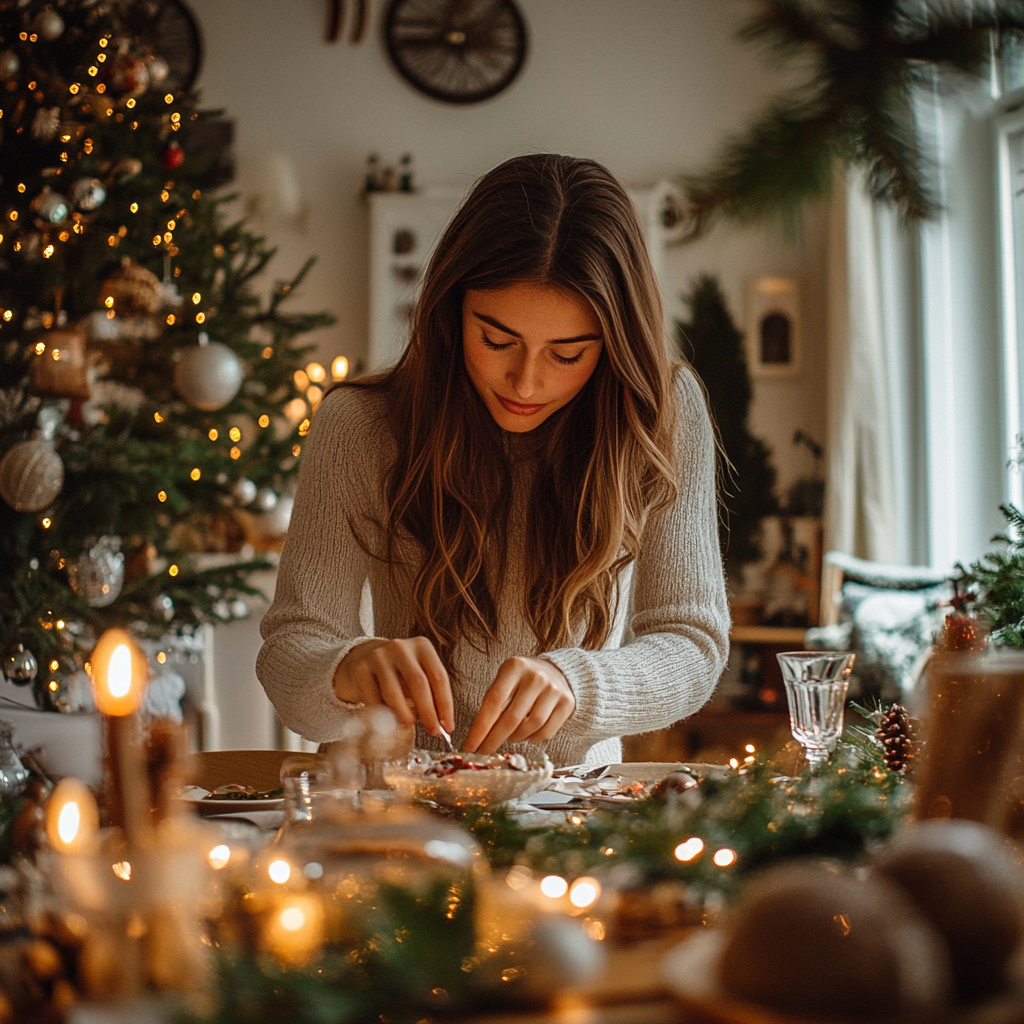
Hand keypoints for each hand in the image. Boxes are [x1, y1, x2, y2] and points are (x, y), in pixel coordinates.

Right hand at [333, 637, 453, 737]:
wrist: (364, 658)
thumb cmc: (400, 672)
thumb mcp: (419, 674)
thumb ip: (431, 695)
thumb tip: (442, 726)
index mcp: (422, 646)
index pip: (439, 677)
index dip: (445, 705)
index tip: (448, 726)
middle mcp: (401, 648)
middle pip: (418, 683)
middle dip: (428, 712)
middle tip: (432, 732)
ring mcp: (378, 657)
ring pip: (394, 693)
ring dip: (404, 716)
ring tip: (409, 726)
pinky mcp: (360, 670)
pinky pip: (373, 700)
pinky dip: (383, 715)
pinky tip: (389, 722)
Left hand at [464, 656, 574, 753]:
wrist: (556, 673)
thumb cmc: (522, 681)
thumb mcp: (504, 681)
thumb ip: (493, 703)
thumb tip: (478, 737)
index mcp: (514, 667)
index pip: (493, 702)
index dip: (480, 728)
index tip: (470, 746)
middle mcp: (535, 677)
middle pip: (511, 718)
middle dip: (493, 740)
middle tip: (482, 752)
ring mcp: (553, 690)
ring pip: (529, 727)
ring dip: (514, 738)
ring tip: (508, 735)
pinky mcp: (567, 704)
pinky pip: (545, 733)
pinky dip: (531, 739)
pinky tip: (526, 733)